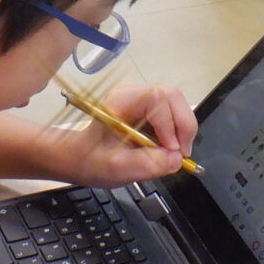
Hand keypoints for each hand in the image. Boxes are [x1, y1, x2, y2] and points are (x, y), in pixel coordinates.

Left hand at [54, 84, 196, 187]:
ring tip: (176, 153)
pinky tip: (169, 149)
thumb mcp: (117, 168)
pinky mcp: (148, 112)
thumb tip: (176, 159)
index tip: (171, 150)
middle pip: (172, 97)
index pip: (158, 100)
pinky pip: (172, 114)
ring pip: (176, 104)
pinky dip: (177, 132)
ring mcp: (142, 102)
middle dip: (183, 125)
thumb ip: (148, 164)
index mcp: (121, 102)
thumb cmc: (91, 160)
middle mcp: (134, 95)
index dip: (170, 125)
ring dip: (183, 128)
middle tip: (182, 152)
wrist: (79, 158)